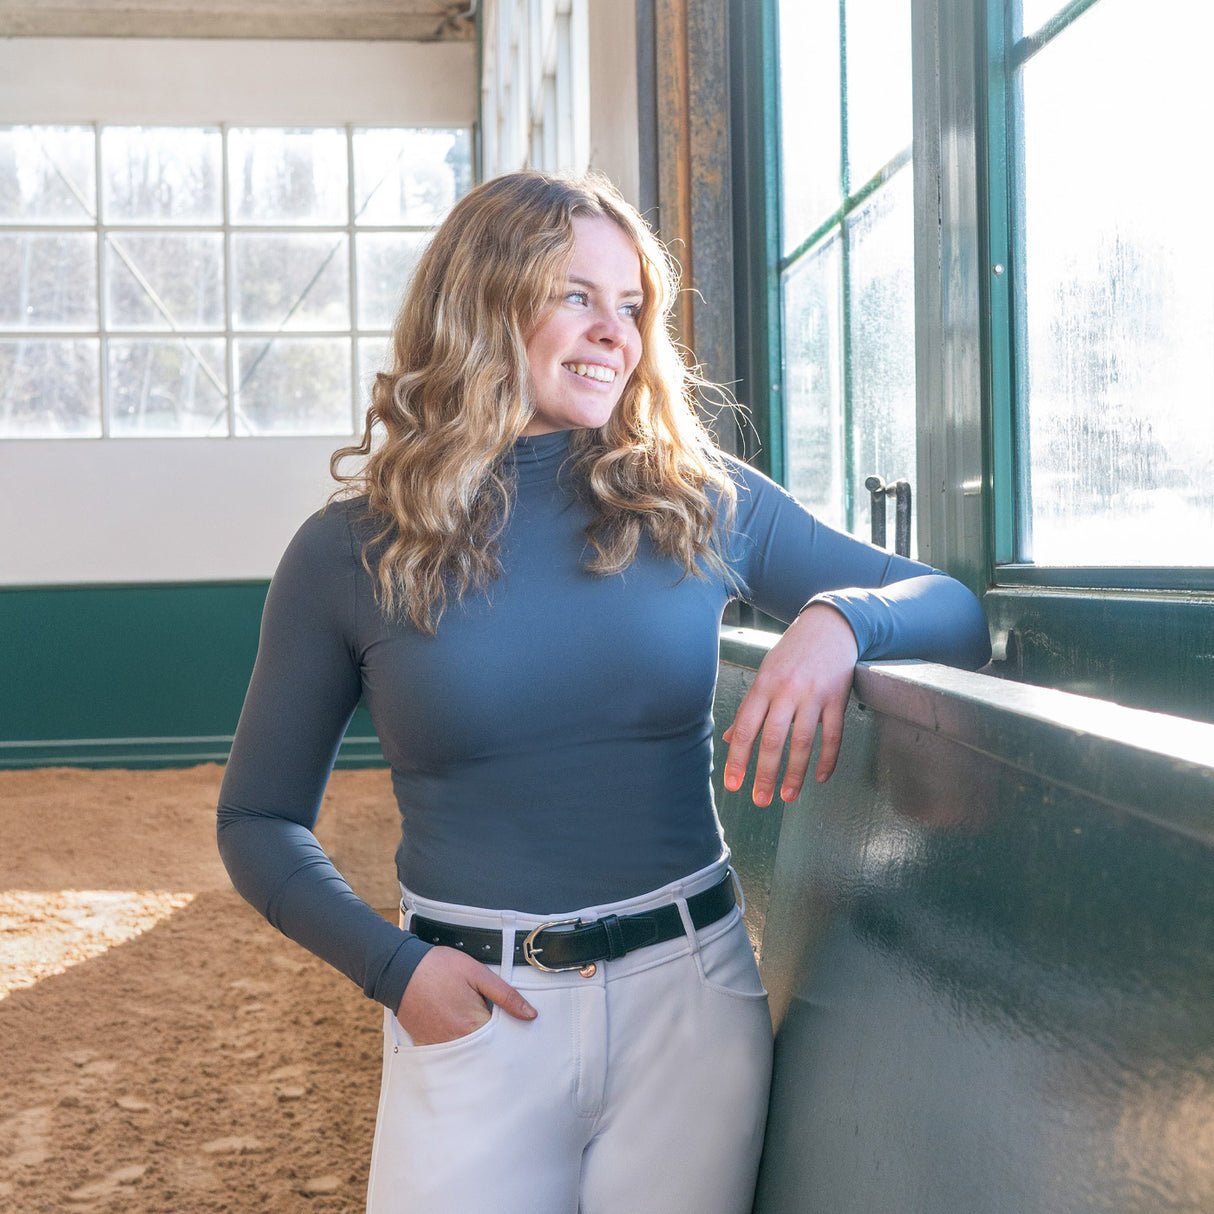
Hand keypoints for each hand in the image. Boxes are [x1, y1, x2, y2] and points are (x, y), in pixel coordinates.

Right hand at [395, 946, 536, 1045]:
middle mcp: (457, 1041)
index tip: (518, 1028)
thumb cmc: (438, 968)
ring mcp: (440, 1043)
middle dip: (494, 1039)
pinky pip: (448, 1047)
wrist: (399, 969)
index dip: (511, 1033)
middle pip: (485, 1048)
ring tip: (474, 1020)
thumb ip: (505, 995)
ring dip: (475, 1040)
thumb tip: (530, 1014)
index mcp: (473, 1025)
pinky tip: (457, 1023)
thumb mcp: (478, 973)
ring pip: (467, 1049)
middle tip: (494, 1020)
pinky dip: (456, 1040)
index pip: (502, 1041)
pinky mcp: (427, 1041)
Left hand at [721, 603, 858, 805]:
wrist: (829, 628)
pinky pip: (834, 735)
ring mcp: (814, 695)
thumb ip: (749, 708)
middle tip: (760, 800)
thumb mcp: (764, 674)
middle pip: (773, 739)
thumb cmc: (791, 654)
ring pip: (803, 741)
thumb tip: (730, 739)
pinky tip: (821, 777)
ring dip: (795, 773)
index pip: (746, 728)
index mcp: (763, 686)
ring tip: (788, 796)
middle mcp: (787, 691)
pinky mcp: (837, 699)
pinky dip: (828, 759)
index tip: (733, 784)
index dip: (738, 759)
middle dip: (765, 773)